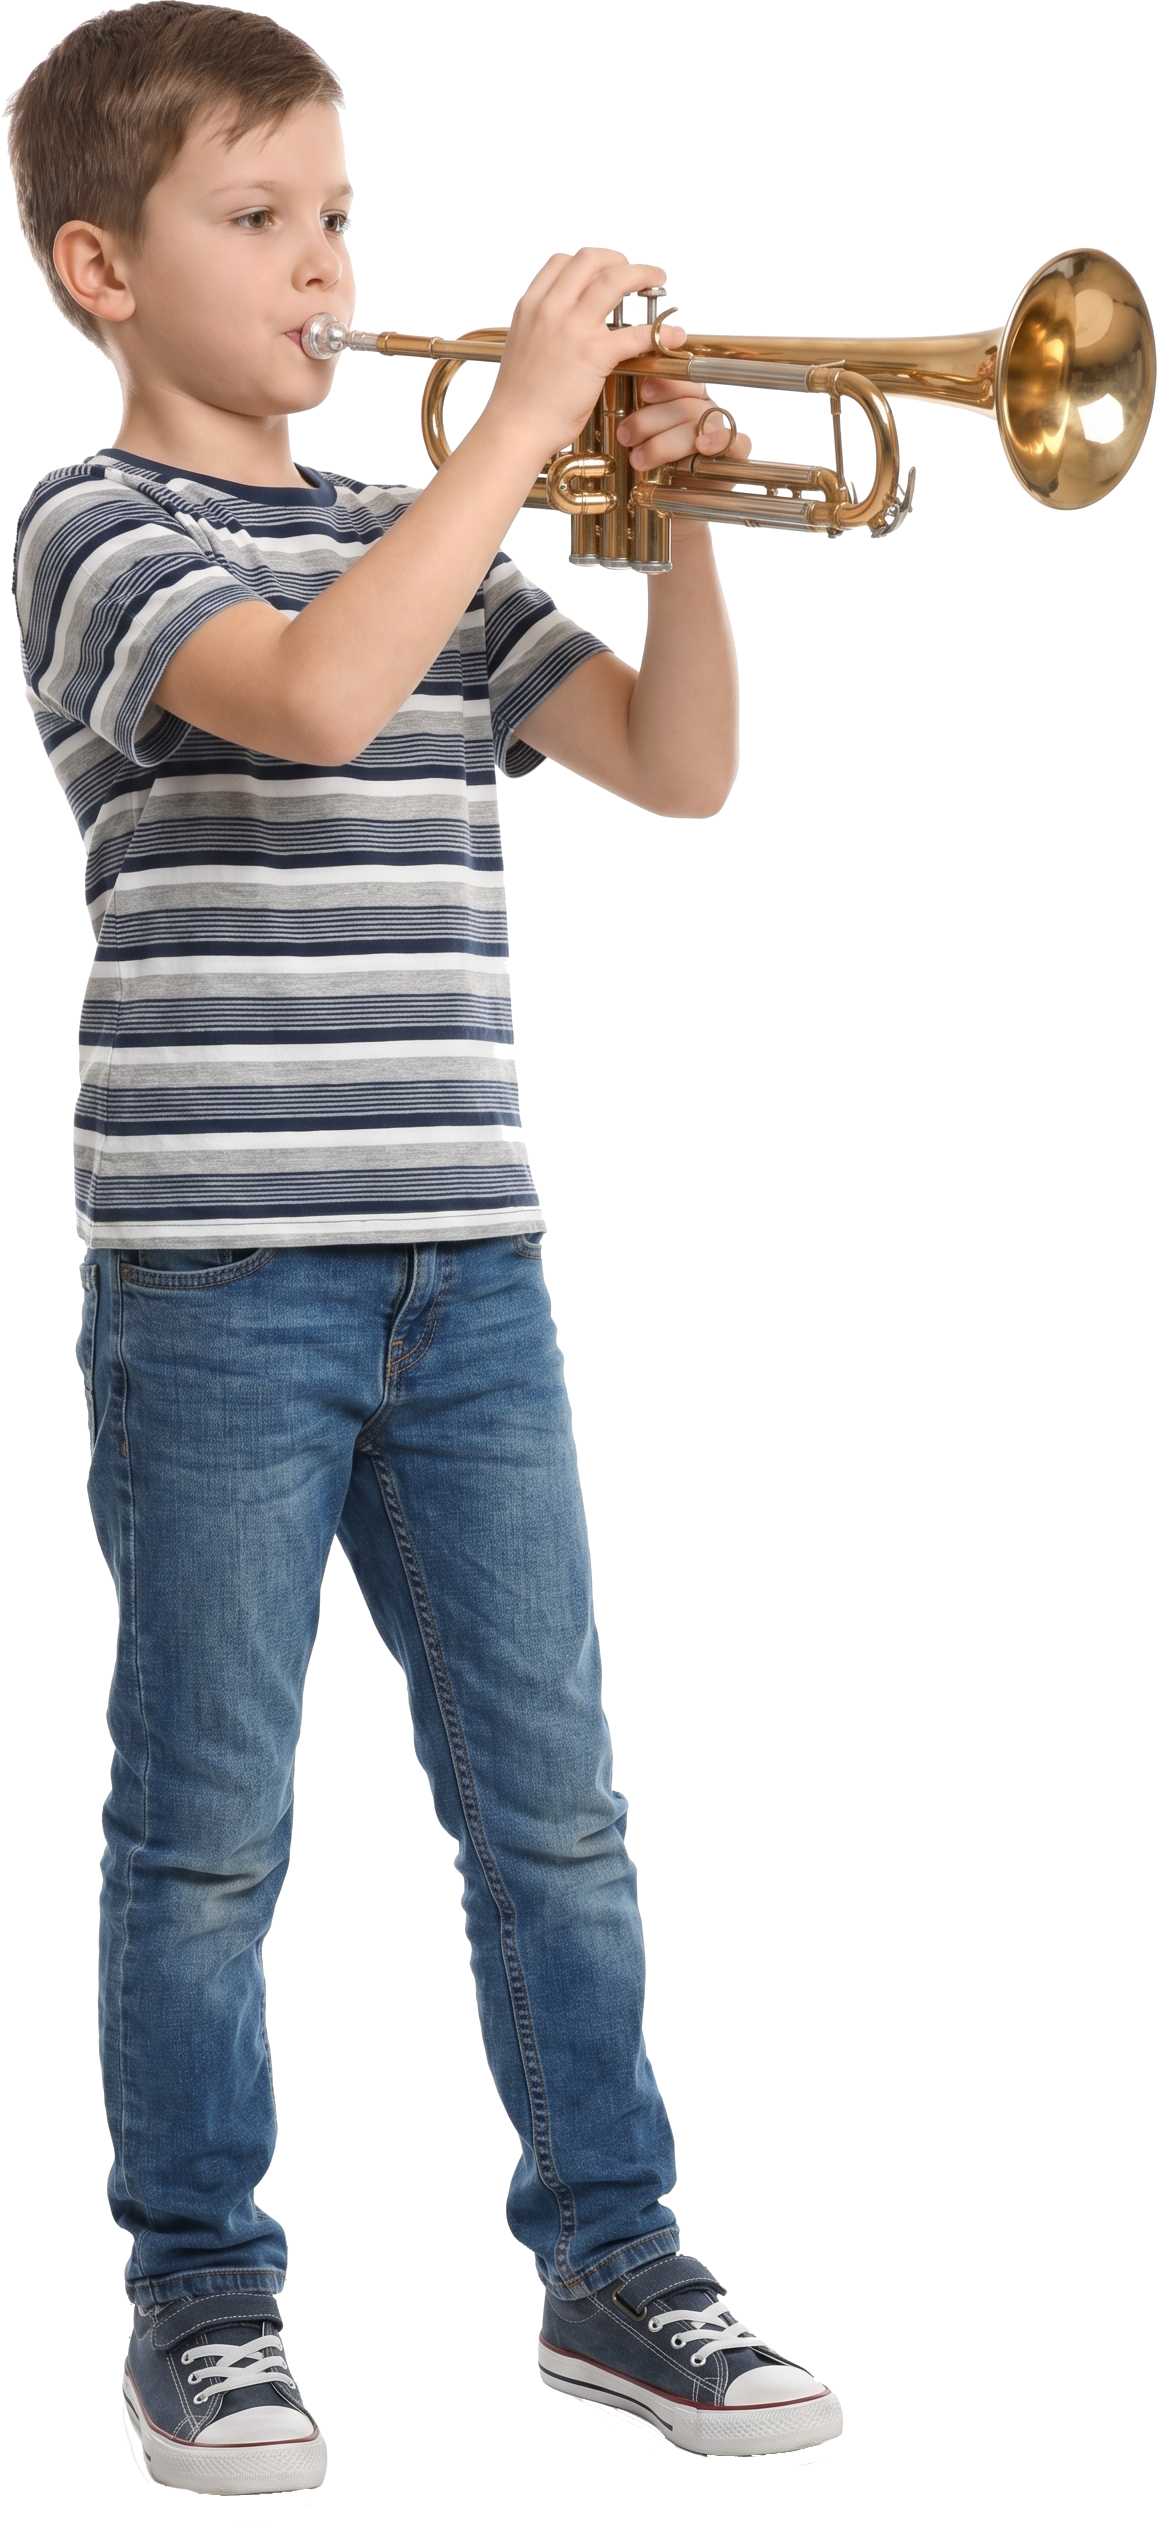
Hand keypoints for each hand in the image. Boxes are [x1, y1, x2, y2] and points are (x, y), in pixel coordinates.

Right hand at [486, 246, 672, 463]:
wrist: (515, 427)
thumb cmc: (519, 400)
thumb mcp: (523, 348)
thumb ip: (542, 329)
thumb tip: (562, 330)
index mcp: (530, 306)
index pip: (562, 262)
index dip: (590, 263)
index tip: (605, 271)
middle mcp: (550, 308)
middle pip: (591, 260)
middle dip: (619, 260)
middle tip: (635, 274)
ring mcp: (573, 327)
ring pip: (615, 279)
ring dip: (642, 275)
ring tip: (656, 283)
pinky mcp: (594, 353)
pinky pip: (636, 332)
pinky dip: (659, 331)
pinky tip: (672, 335)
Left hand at [614, 343, 752, 470]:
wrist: (669, 511)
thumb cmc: (653, 471)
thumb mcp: (639, 440)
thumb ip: (638, 414)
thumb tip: (624, 383)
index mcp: (686, 399)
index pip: (682, 380)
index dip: (665, 383)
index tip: (644, 392)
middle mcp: (706, 412)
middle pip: (686, 405)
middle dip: (653, 420)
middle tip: (626, 436)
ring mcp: (722, 432)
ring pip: (701, 424)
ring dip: (667, 441)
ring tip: (638, 460)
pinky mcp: (736, 456)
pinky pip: (736, 440)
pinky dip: (718, 440)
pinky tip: (702, 445)